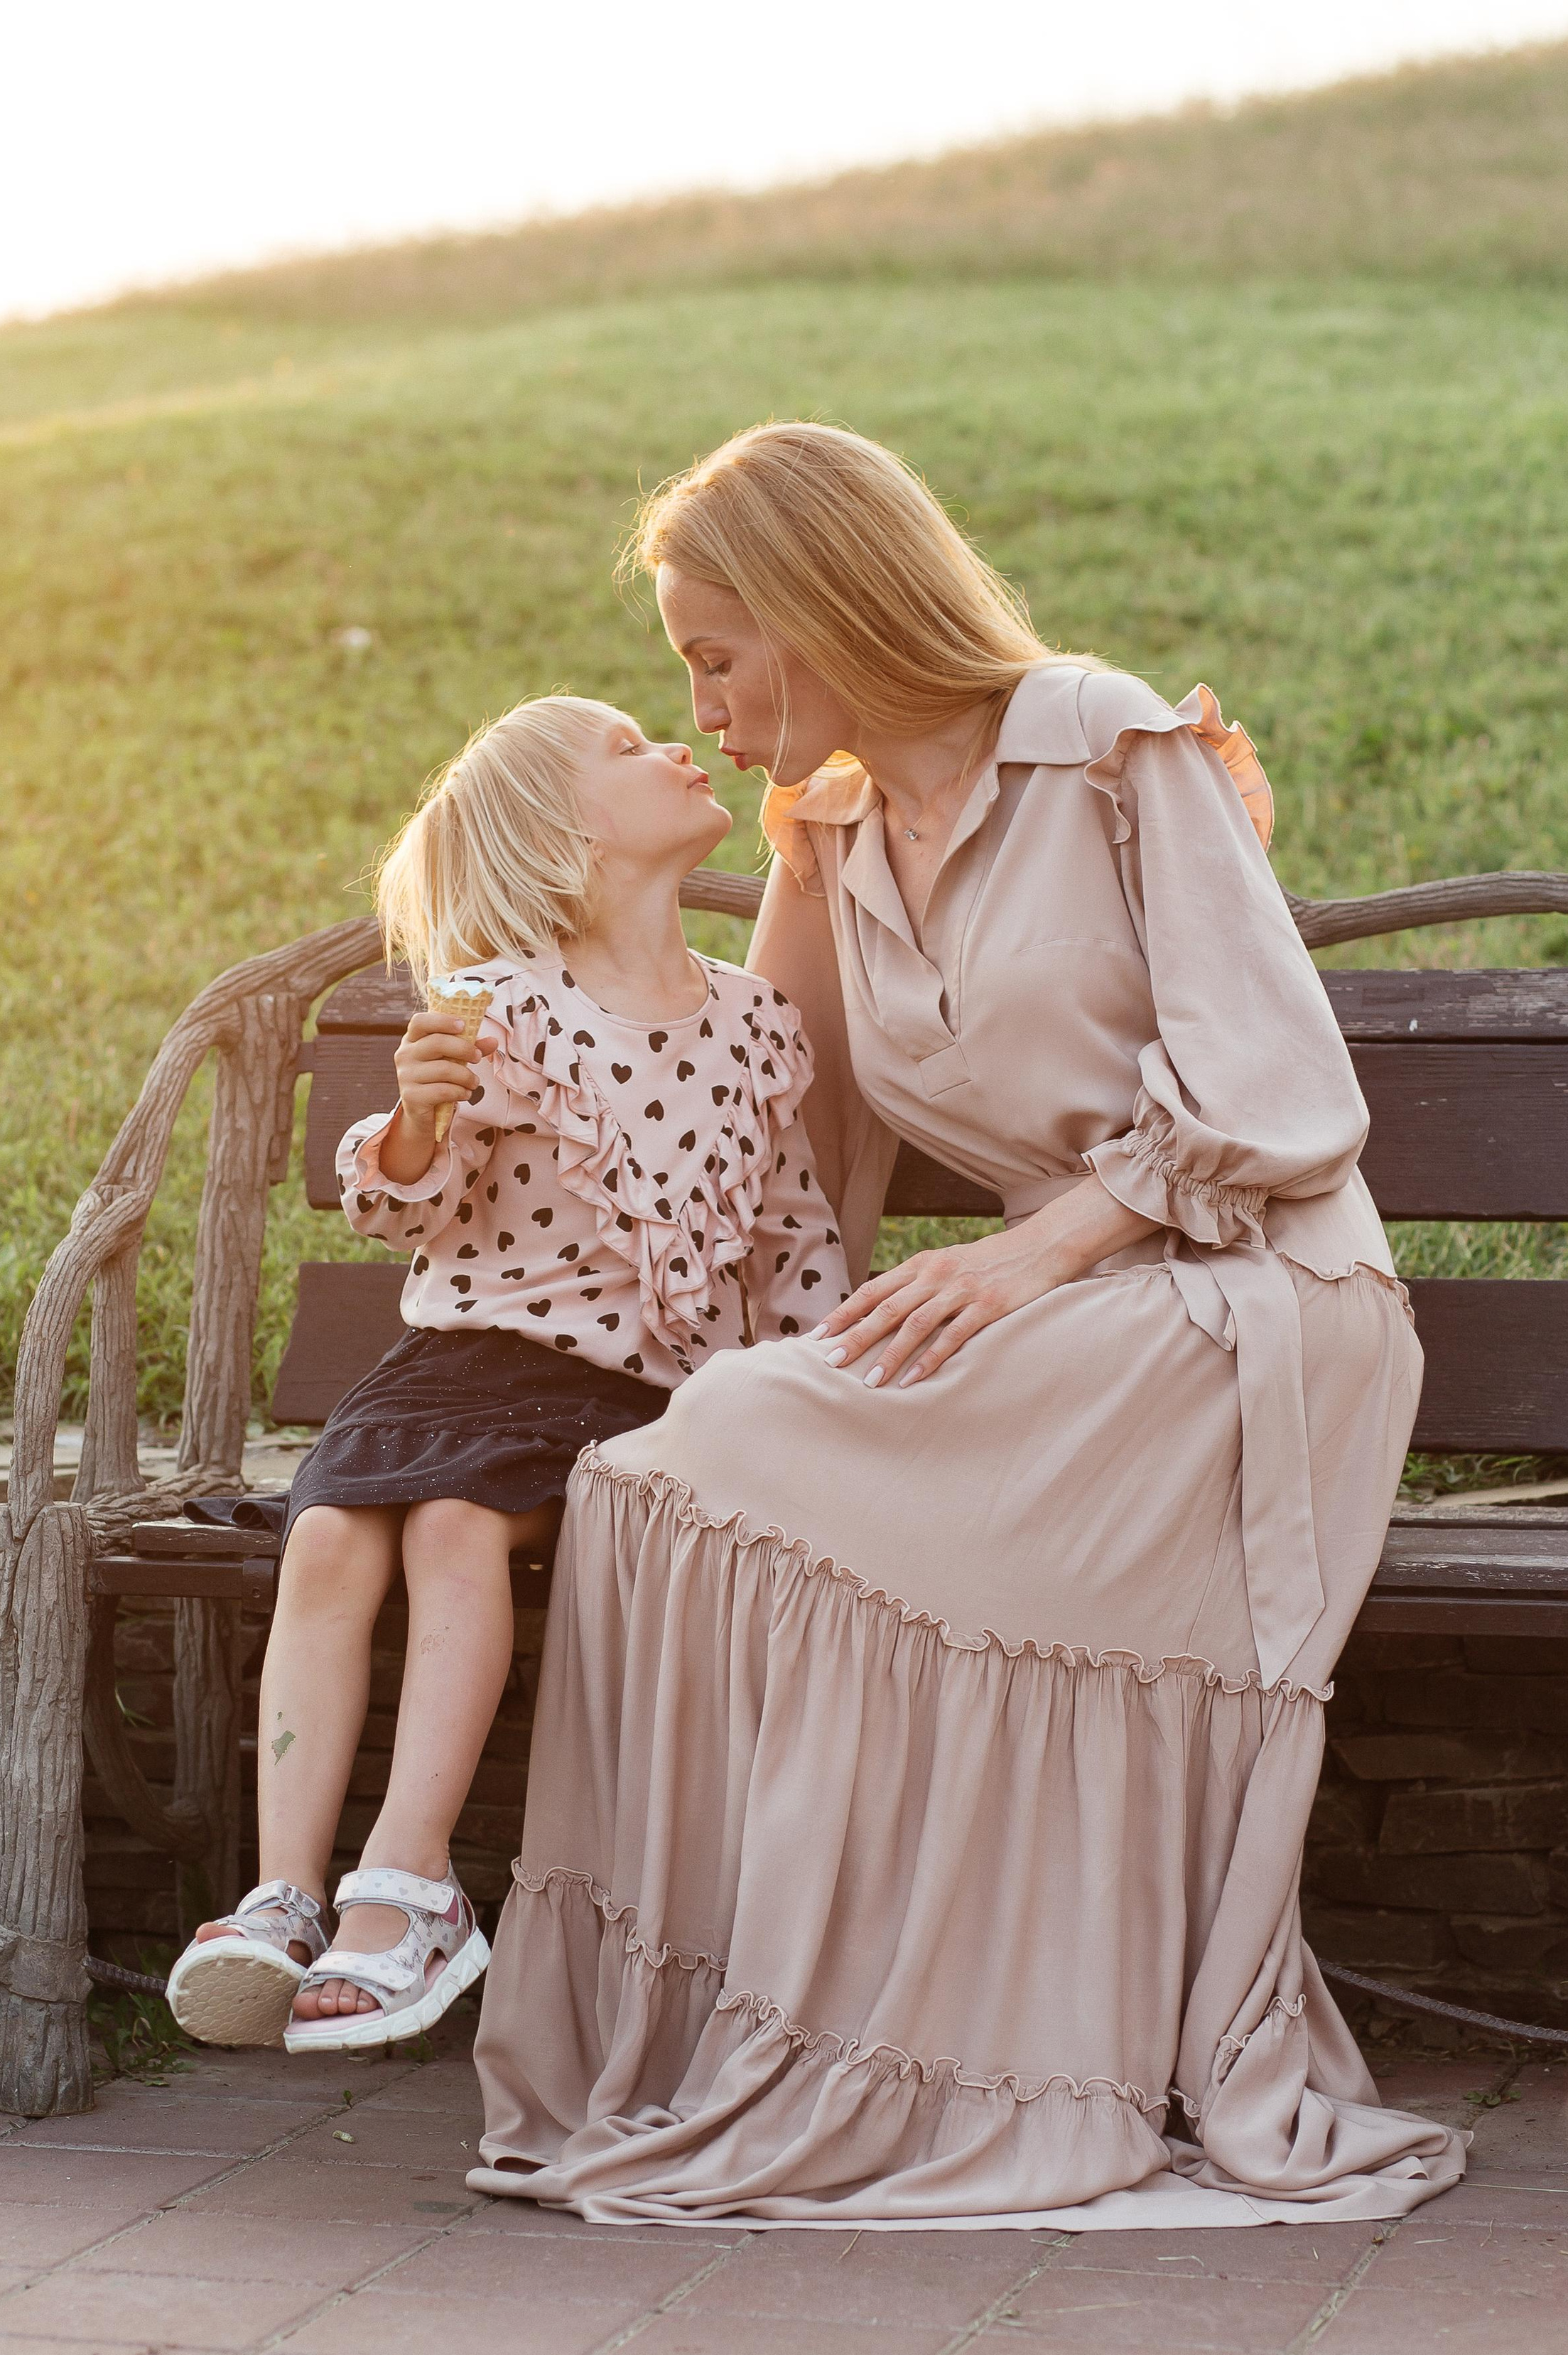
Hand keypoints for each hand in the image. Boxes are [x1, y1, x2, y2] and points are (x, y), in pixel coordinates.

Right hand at [377, 1012, 485, 1185]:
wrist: (423, 1112)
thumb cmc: (439, 1078)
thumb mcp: (454, 1059)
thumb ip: (471, 1047)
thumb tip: (494, 1041)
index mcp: (412, 1040)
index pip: (420, 1022)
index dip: (442, 1021)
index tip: (463, 1026)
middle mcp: (404, 1055)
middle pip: (436, 1043)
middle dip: (464, 1049)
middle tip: (478, 1058)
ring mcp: (405, 1076)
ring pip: (443, 1069)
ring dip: (466, 1076)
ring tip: (474, 1082)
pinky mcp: (411, 1096)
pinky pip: (442, 1091)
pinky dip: (459, 1092)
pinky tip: (465, 1094)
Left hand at [809, 1175, 1158, 1388]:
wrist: (1042, 1246)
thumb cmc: (992, 1262)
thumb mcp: (950, 1266)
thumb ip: (918, 1285)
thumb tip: (881, 1313)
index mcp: (923, 1264)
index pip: (873, 1289)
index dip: (844, 1313)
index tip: (817, 1335)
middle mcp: (936, 1274)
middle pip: (886, 1309)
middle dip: (855, 1337)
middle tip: (829, 1362)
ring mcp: (962, 1290)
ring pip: (915, 1324)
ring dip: (889, 1355)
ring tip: (868, 1381)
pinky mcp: (988, 1306)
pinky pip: (953, 1337)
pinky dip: (930, 1360)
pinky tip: (912, 1380)